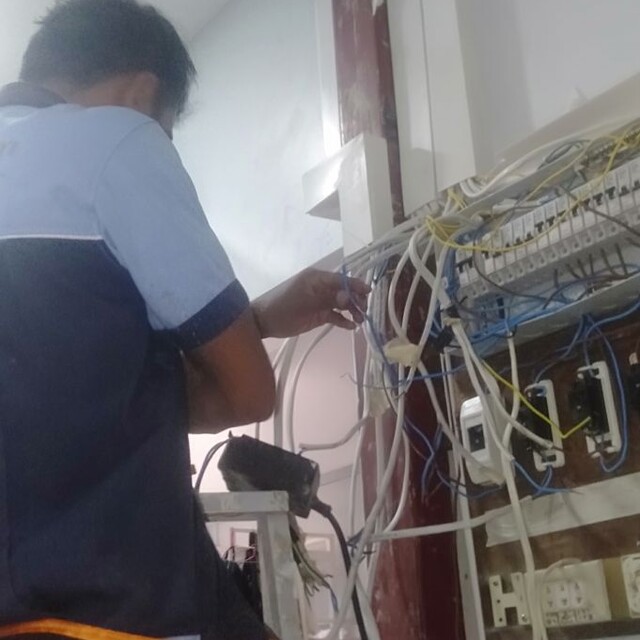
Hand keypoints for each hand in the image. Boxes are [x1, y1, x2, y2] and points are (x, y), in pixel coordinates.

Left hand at [251, 268, 369, 338]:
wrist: (264, 322)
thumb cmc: (283, 307)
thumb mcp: (305, 302)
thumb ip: (327, 298)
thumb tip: (348, 296)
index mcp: (317, 278)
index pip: (341, 279)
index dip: (355, 285)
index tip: (368, 292)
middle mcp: (321, 287)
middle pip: (345, 291)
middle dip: (356, 300)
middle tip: (364, 311)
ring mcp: (321, 301)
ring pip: (342, 304)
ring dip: (352, 311)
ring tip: (360, 321)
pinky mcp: (319, 314)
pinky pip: (336, 315)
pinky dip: (344, 320)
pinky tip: (351, 327)